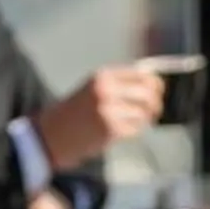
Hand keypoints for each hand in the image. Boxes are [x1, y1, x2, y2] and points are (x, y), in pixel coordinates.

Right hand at [32, 64, 163, 172]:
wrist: (51, 135)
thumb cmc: (75, 112)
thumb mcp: (94, 88)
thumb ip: (120, 83)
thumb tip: (153, 83)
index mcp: (103, 76)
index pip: (143, 74)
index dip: (156, 84)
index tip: (159, 92)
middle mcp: (106, 90)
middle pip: (148, 93)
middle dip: (155, 104)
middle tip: (153, 111)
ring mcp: (109, 110)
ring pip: (144, 113)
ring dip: (143, 120)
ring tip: (132, 122)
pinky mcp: (110, 129)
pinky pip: (136, 129)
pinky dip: (134, 131)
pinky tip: (121, 131)